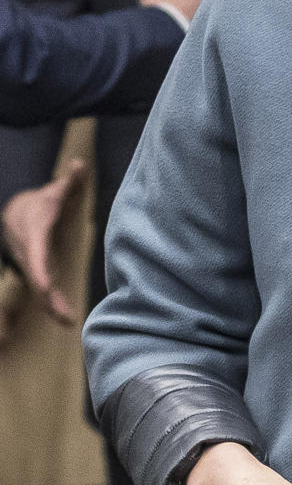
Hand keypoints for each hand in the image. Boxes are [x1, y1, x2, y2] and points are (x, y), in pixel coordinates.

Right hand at [0, 157, 86, 323]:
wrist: (19, 213)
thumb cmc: (44, 202)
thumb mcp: (57, 192)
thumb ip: (71, 181)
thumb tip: (79, 164)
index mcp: (34, 231)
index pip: (35, 252)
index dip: (39, 269)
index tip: (44, 285)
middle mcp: (29, 250)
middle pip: (35, 276)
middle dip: (46, 296)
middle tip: (65, 316)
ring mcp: (31, 263)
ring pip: (37, 287)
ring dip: (50, 305)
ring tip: (68, 321)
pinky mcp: (37, 271)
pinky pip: (42, 289)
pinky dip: (51, 303)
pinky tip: (66, 317)